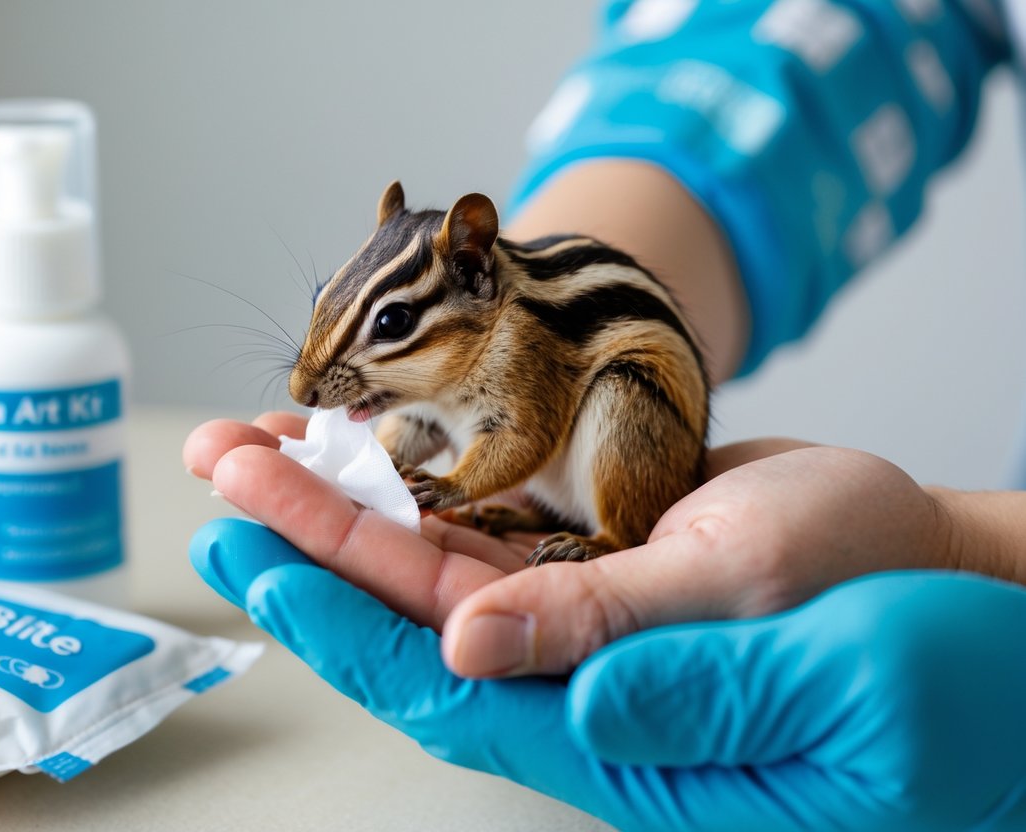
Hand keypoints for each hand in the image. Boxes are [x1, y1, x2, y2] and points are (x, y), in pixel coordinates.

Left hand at [184, 416, 955, 675]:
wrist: (975, 607)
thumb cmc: (932, 666)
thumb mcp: (801, 653)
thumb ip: (649, 663)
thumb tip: (482, 652)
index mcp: (615, 731)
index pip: (441, 681)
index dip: (337, 614)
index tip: (253, 552)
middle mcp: (581, 683)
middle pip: (413, 612)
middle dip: (310, 538)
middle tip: (223, 469)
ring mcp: (592, 626)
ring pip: (442, 561)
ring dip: (353, 498)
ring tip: (269, 439)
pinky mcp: (612, 566)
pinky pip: (501, 527)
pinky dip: (434, 480)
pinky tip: (377, 440)